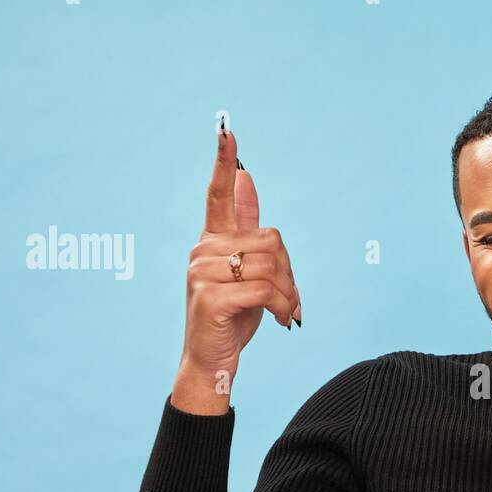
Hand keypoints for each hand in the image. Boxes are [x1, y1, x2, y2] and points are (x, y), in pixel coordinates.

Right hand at [175, 127, 300, 400]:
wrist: (212, 361)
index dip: (223, 162)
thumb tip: (247, 180)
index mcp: (212, 241)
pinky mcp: (210, 297)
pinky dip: (282, 306)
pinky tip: (282, 321)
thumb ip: (248, 231)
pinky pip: (263, 289)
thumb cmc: (234, 318)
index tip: (227, 131)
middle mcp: (202, 251)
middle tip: (289, 300)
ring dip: (288, 294)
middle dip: (289, 272)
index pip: (217, 195)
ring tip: (286, 313)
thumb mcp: (247, 272)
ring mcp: (202, 273)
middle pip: (270, 240)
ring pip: (270, 265)